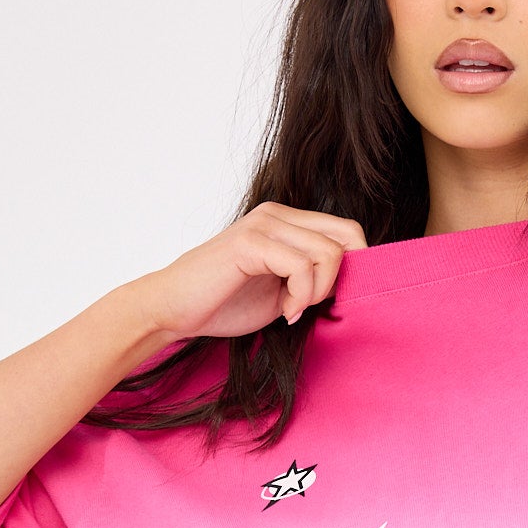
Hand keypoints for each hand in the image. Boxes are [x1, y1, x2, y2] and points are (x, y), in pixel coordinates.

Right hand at [137, 202, 367, 342]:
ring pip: (328, 252)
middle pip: (347, 236)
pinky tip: (284, 313)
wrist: (173, 310)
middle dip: (340, 280)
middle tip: (311, 305)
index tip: (326, 300)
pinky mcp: (251, 242)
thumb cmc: (223, 303)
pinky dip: (301, 297)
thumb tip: (353, 281)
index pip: (347, 231)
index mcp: (286, 221)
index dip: (352, 268)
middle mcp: (278, 214)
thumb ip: (312, 278)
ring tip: (293, 310)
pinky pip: (302, 266)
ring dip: (318, 292)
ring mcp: (264, 224)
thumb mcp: (282, 290)